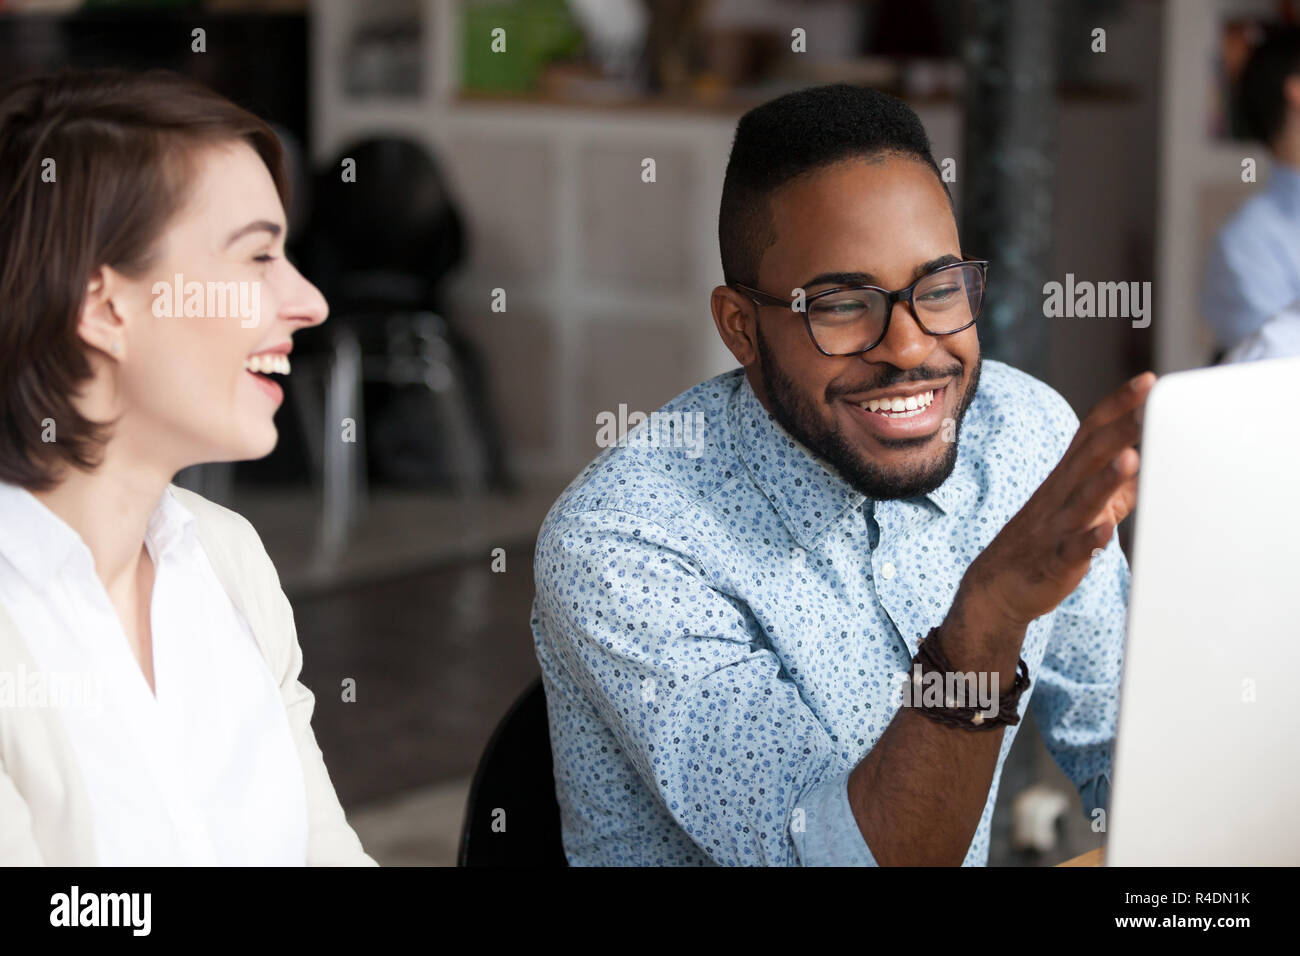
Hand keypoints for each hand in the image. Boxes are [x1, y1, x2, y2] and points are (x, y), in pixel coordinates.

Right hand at [960, 371, 1155, 631]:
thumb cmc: (1048, 540)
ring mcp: (1057, 527)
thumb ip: (1117, 482)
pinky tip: (1105, 532)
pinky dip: (1089, 540)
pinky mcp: (1055, 561)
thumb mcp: (1083, 504)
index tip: (1148, 381)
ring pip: (1083, 499)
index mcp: (1069, 476)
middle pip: (1091, 456)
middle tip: (1149, 405)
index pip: (1093, 431)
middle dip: (1121, 430)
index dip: (1119, 405)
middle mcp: (1061, 494)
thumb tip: (1153, 456)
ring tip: (1130, 459)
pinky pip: (1072, 550)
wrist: (999, 585)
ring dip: (1106, 479)